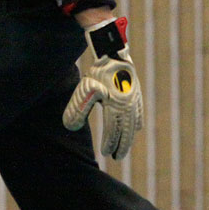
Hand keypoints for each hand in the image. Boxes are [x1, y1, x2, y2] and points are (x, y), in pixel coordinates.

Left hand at [63, 17, 142, 159]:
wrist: (113, 52)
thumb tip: (70, 127)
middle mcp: (128, 105)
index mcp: (116, 107)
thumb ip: (77, 109)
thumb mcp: (84, 90)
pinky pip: (138, 111)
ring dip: (129, 136)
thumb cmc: (97, 72)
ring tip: (125, 147)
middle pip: (126, 131)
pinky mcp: (136, 91)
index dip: (110, 143)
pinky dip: (137, 122)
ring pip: (133, 123)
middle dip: (122, 145)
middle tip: (118, 157)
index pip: (113, 131)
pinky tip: (136, 127)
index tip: (106, 154)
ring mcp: (134, 99)